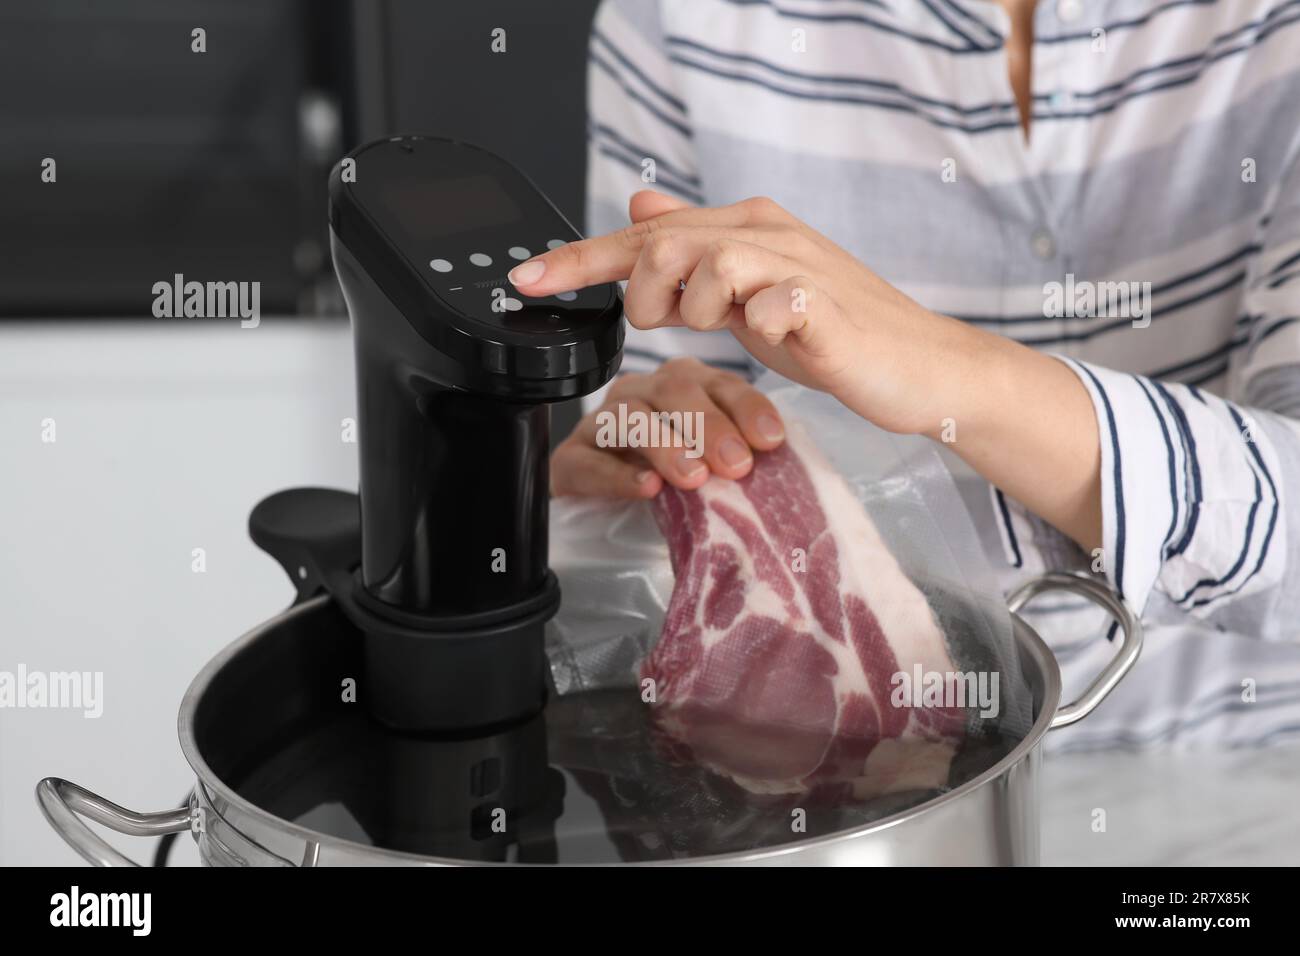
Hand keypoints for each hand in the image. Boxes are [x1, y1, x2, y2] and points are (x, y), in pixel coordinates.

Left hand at [525, 191, 1101, 550]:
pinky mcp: (826, 311)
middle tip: (662, 324)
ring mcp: (799, 269)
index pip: (646, 233)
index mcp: (744, 229)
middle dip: (641, 288)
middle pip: (667, 238)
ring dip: (697, 305)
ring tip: (724, 328)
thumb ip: (694, 253)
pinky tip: (771, 335)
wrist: (916, 366)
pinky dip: (758, 322)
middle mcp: (767, 235)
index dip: (580, 258)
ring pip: (711, 261)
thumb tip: (641, 204)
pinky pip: (772, 305)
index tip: (526, 279)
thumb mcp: (746, 291)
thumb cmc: (829, 334)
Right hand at [550, 356, 785, 497]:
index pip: (718, 383)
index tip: (770, 440)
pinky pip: (589, 460)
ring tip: (693, 478)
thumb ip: (738, 454)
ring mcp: (601, 423)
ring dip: (666, 446)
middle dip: (709, 426)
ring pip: (630, 418)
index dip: (746, 407)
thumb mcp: (711, 466)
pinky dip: (619, 475)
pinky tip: (646, 487)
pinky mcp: (569, 459)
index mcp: (682, 385)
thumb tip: (778, 462)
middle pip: (673, 391)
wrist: (604, 516)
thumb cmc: (669, 485)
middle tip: (736, 465)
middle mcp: (641, 394)